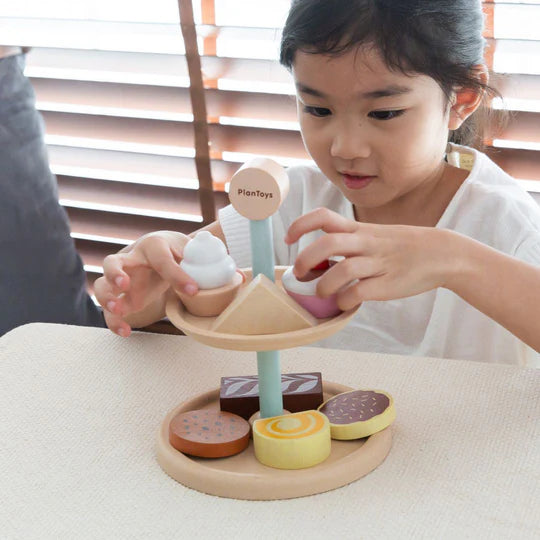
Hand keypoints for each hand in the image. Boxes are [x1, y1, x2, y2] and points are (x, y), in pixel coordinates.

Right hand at [94, 231, 197, 336]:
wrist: (166, 254)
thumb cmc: (179, 253)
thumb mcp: (191, 253)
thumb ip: (205, 264)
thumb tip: (233, 278)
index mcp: (154, 246)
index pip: (162, 259)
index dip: (177, 275)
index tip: (193, 290)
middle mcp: (132, 260)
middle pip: (112, 262)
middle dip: (115, 273)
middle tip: (124, 284)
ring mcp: (123, 279)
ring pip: (102, 285)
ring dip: (106, 296)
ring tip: (118, 308)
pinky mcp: (121, 298)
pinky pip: (109, 311)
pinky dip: (114, 321)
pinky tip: (125, 331)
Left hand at [284, 208, 455, 310]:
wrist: (443, 254)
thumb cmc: (403, 246)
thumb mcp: (375, 234)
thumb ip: (349, 241)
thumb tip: (318, 260)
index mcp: (360, 229)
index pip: (325, 217)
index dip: (301, 225)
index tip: (288, 238)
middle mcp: (366, 243)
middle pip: (328, 243)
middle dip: (305, 259)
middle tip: (299, 274)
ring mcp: (378, 263)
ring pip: (343, 269)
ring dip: (323, 284)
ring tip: (322, 292)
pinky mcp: (388, 284)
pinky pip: (358, 292)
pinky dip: (344, 300)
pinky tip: (343, 302)